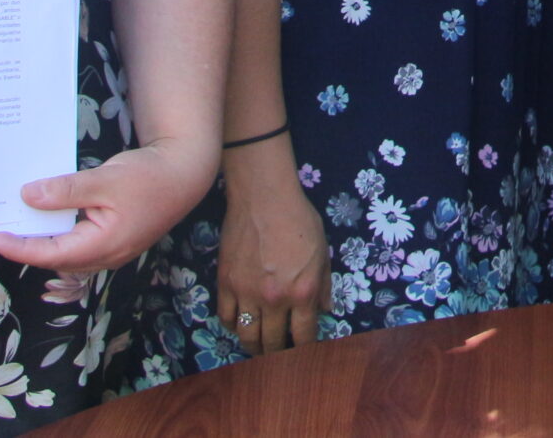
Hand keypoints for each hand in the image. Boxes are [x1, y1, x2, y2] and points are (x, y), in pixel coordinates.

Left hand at [0, 137, 215, 274]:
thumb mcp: (105, 179)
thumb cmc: (149, 175)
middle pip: (56, 258)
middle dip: (26, 246)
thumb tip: (28, 196)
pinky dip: (60, 233)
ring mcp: (113, 250)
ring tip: (18, 224)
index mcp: (103, 245)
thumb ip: (65, 191)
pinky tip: (50, 216)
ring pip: (68, 253)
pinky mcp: (116, 239)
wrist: (186, 173)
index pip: (50, 253)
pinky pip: (80, 243)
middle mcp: (107, 256)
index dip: (19, 247)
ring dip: (43, 241)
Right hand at [217, 146, 328, 353]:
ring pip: (246, 336)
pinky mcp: (225, 284)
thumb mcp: (322, 251)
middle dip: (277, 354)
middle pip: (272, 342)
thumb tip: (326, 310)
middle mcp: (274, 299)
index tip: (302, 353)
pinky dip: (233, 326)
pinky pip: (226, 317)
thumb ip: (325, 284)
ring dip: (253, 346)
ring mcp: (247, 293)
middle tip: (278, 355)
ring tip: (258, 347)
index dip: (303, 349)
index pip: (303, 336)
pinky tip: (240, 324)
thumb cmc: (299, 220)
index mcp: (303, 292)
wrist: (263, 197)